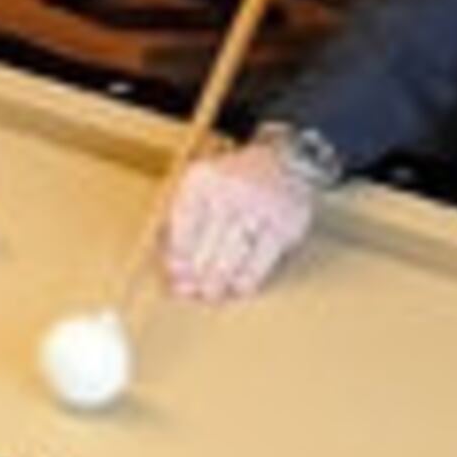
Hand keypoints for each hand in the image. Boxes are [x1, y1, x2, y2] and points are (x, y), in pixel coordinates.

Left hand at [163, 142, 318, 301]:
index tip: (176, 275)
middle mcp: (230, 193)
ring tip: (211, 294)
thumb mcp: (200, 184)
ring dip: (219, 280)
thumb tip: (174, 261)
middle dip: (197, 274)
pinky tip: (239, 287)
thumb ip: (183, 216)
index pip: (184, 225)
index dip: (178, 255)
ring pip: (233, 253)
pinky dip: (248, 277)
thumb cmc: (233, 181)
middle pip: (207, 243)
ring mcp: (258, 209)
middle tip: (191, 293)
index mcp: (202, 181)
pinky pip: (262, 258)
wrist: (283, 163)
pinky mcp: (282, 225)